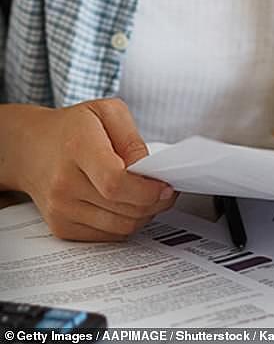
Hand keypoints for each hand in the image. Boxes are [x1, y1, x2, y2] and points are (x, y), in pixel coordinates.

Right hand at [20, 98, 177, 240]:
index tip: (166, 186)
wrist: (31, 148)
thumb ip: (132, 139)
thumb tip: (148, 171)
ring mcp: (60, 209)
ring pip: (120, 227)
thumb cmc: (73, 128)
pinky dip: (126, 224)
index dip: (147, 190)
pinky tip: (129, 205)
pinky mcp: (61, 227)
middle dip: (154, 203)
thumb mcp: (107, 112)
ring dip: (143, 216)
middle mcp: (64, 183)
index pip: (115, 182)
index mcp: (77, 148)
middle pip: (122, 208)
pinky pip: (108, 236)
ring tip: (150, 197)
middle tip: (166, 190)